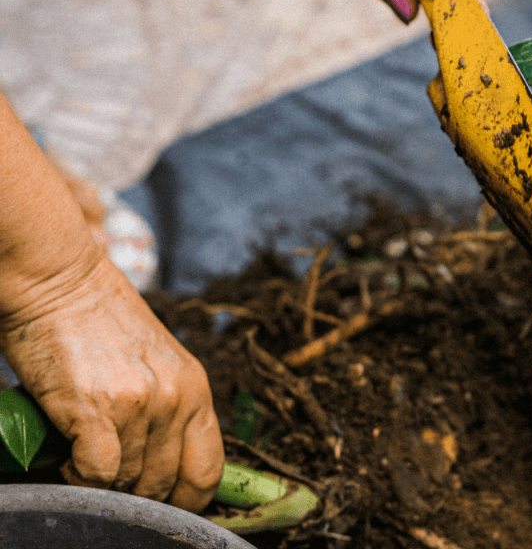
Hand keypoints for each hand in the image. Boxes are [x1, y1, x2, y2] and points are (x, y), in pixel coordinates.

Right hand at [0, 252, 222, 512]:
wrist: (64, 283)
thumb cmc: (104, 322)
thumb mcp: (158, 363)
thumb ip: (168, 408)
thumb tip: (159, 467)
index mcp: (196, 387)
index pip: (209, 468)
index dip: (188, 500)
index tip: (166, 506)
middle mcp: (176, 399)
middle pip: (165, 483)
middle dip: (137, 492)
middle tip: (111, 477)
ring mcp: (140, 405)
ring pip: (128, 483)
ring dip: (105, 483)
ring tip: (86, 458)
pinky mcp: (98, 410)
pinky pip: (97, 474)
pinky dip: (78, 477)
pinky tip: (68, 458)